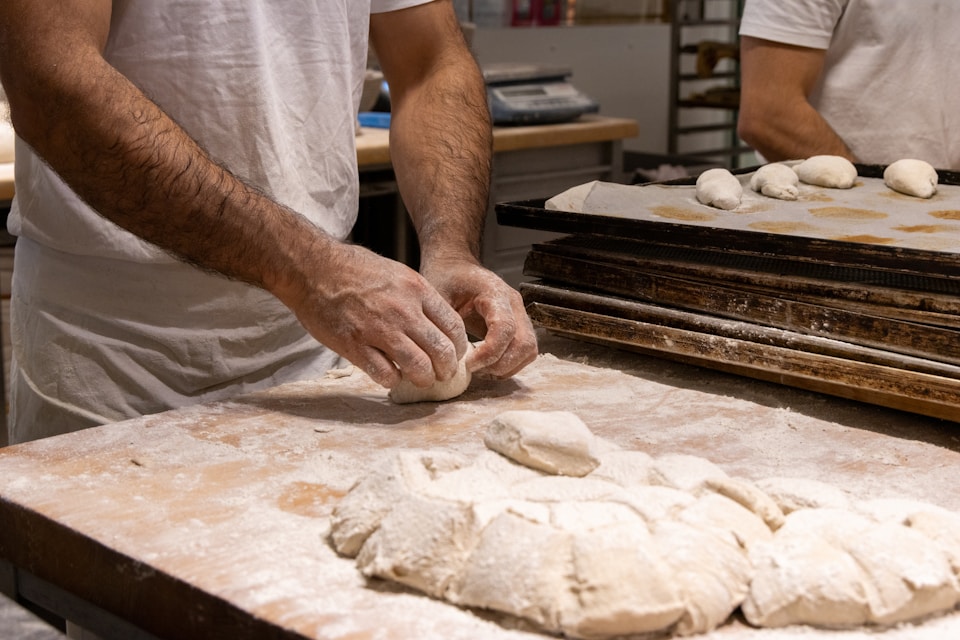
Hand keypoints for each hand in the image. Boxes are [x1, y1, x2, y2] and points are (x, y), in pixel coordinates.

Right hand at [286, 242, 467, 388]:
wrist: (313, 268)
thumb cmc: (354, 269)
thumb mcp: (397, 273)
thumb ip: (418, 297)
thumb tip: (436, 323)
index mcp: (417, 290)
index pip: (454, 327)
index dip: (459, 347)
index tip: (454, 355)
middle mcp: (403, 311)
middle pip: (442, 351)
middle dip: (447, 369)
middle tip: (442, 374)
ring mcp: (379, 329)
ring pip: (418, 367)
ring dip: (424, 379)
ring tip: (420, 379)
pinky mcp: (355, 345)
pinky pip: (385, 374)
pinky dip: (392, 380)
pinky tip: (390, 375)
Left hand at [422, 256, 537, 378]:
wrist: (455, 266)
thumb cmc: (446, 278)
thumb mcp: (438, 298)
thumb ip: (444, 325)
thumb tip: (446, 358)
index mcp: (494, 292)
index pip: (505, 328)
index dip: (489, 353)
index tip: (468, 364)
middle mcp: (514, 303)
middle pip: (525, 344)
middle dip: (501, 365)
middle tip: (475, 370)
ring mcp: (520, 314)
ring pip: (529, 351)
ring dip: (507, 367)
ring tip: (481, 369)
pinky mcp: (519, 324)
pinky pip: (525, 352)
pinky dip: (509, 364)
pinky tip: (487, 365)